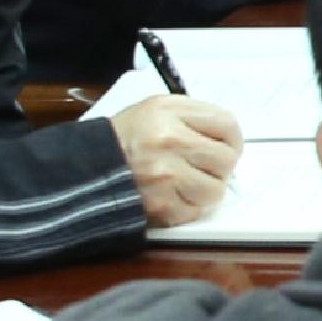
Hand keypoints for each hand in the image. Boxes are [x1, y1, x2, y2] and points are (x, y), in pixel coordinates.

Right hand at [111, 96, 245, 228]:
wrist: (89, 168)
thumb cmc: (128, 137)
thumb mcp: (158, 109)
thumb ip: (197, 118)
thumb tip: (232, 141)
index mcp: (168, 112)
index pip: (228, 125)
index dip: (231, 138)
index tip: (224, 144)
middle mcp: (167, 142)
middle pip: (227, 160)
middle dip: (220, 165)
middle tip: (203, 165)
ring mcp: (164, 177)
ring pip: (216, 190)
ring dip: (206, 189)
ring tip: (187, 181)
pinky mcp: (160, 206)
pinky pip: (196, 211)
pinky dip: (189, 206)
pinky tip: (172, 194)